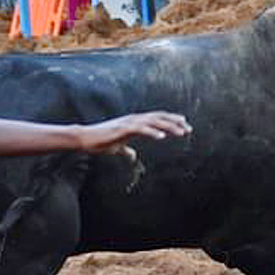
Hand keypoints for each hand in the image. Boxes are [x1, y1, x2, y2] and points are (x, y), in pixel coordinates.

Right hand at [76, 112, 191, 157]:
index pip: (157, 119)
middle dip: (175, 123)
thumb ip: (127, 150)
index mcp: (134, 122)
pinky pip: (141, 129)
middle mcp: (134, 119)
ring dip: (169, 126)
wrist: (85, 138)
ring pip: (153, 122)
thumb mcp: (117, 147)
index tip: (184, 124)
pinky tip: (162, 136)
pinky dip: (152, 131)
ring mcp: (129, 123)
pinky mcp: (123, 128)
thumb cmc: (100, 142)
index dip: (170, 120)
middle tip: (189, 129)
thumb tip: (133, 156)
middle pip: (159, 118)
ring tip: (181, 132)